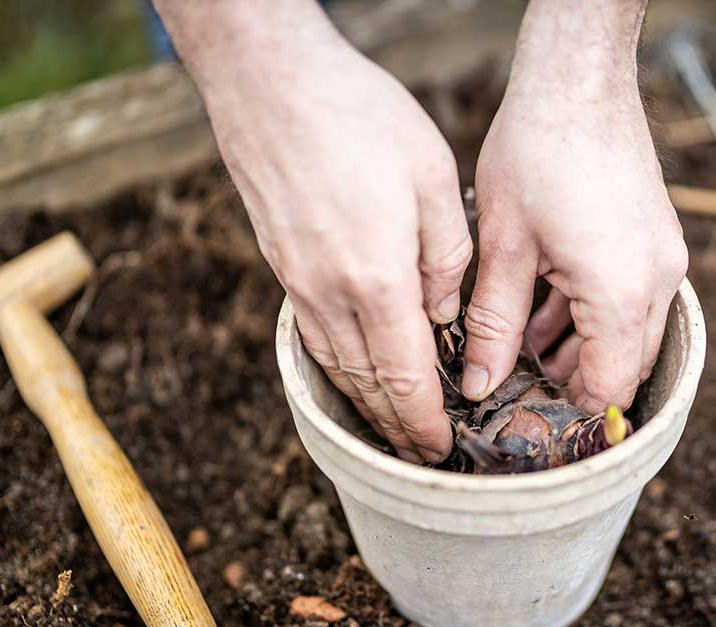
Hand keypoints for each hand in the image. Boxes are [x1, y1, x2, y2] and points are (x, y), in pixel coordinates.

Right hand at [160, 3, 470, 462]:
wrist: (270, 81)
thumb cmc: (360, 118)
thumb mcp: (433, 178)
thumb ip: (446, 257)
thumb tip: (443, 315)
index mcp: (376, 279)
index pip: (404, 377)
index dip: (423, 422)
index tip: (439, 451)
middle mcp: (329, 293)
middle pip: (365, 384)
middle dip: (395, 427)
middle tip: (419, 456)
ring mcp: (297, 281)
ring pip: (335, 364)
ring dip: (365, 404)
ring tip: (389, 428)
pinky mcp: (280, 263)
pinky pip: (312, 335)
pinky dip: (338, 367)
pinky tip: (351, 371)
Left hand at [463, 6, 686, 411]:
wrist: (579, 78)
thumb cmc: (537, 150)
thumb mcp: (504, 246)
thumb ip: (493, 323)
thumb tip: (478, 383)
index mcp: (620, 292)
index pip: (608, 387)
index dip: (570, 414)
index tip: (531, 422)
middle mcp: (657, 281)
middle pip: (625, 366)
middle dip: (574, 383)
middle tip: (518, 386)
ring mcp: (664, 258)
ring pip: (628, 334)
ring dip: (581, 349)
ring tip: (522, 348)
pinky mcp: (657, 238)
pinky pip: (631, 299)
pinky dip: (593, 316)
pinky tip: (544, 313)